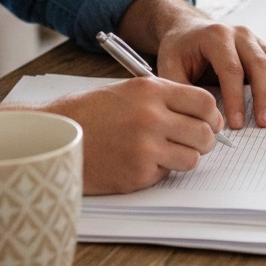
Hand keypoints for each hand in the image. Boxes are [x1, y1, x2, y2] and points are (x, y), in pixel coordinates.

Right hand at [45, 76, 223, 192]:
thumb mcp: (129, 90)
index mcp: (151, 91)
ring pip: (192, 158)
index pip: (205, 102)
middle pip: (205, 133)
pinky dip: (158, 171)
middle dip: (204, 140)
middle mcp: (152, 117)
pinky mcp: (137, 174)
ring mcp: (145, 147)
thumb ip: (165, 98)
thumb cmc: (90, 112)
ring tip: (167, 153)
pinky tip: (139, 161)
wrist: (53, 135)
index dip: (212, 114)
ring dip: (185, 158)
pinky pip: (166, 174)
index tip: (209, 121)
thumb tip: (203, 113)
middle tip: (194, 142)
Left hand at [120, 0, 265, 130]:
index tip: (237, 124)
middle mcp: (240, 34)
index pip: (231, 68)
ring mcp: (256, 39)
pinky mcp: (265, 47)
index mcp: (216, 36)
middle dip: (264, 96)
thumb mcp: (169, 67)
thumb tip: (202, 119)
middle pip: (260, 64)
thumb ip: (182, 92)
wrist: (188, 30)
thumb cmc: (179, 50)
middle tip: (265, 123)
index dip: (236, 98)